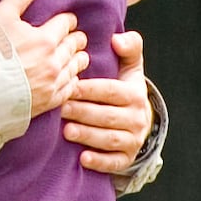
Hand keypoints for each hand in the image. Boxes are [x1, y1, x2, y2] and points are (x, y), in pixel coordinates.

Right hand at [0, 0, 87, 117]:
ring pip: (77, 67)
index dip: (66, 20)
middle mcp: (53, 63)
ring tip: (72, 56)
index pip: (67, 23)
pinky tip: (65, 78)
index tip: (64, 21)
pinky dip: (71, 80)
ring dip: (76, 58)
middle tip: (71, 37)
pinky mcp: (47, 103)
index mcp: (44, 40)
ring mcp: (51, 85)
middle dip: (74, 38)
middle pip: (75, 45)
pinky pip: (70, 89)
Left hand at [60, 30, 153, 172]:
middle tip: (62, 108)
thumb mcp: (131, 68)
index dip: (91, 90)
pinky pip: (114, 162)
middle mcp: (138, 118)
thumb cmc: (125, 91)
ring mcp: (134, 140)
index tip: (71, 86)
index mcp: (136, 95)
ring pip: (109, 139)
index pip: (113, 91)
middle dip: (84, 112)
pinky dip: (99, 161)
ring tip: (66, 131)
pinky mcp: (127, 159)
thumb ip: (129, 48)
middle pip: (108, 116)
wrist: (138, 122)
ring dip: (88, 135)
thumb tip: (118, 38)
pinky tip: (83, 158)